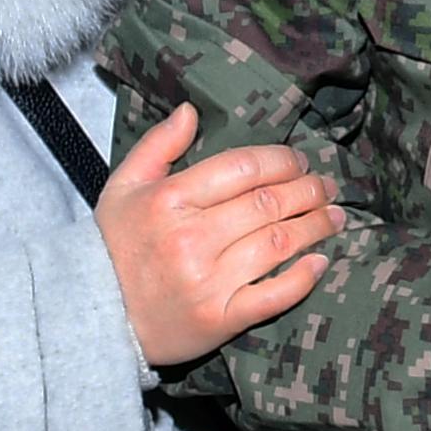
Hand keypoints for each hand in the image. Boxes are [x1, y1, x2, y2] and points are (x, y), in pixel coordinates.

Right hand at [94, 103, 340, 366]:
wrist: (96, 316)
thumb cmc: (112, 247)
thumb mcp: (122, 187)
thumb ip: (158, 145)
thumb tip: (191, 110)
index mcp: (170, 200)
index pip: (245, 168)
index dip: (283, 161)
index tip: (300, 161)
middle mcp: (192, 239)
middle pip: (270, 204)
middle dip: (309, 190)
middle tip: (326, 186)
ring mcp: (208, 282)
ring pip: (279, 244)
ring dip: (316, 226)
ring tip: (334, 216)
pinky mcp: (220, 320)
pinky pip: (274, 296)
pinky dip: (302, 278)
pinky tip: (320, 262)